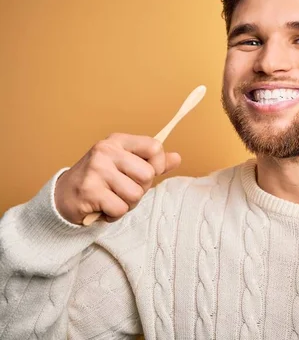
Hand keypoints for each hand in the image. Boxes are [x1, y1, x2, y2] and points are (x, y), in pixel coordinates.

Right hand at [54, 133, 180, 224]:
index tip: (144, 173)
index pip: (155, 147)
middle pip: (148, 175)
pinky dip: (114, 215)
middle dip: (140, 189)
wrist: (63, 197)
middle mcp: (106, 151)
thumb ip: (151, 162)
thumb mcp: (126, 165)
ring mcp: (96, 169)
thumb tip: (177, 158)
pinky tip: (102, 208)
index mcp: (118, 141)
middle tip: (121, 189)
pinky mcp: (89, 190)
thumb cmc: (101, 180)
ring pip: (135, 194)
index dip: (158, 165)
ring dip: (127, 204)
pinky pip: (120, 209)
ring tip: (111, 198)